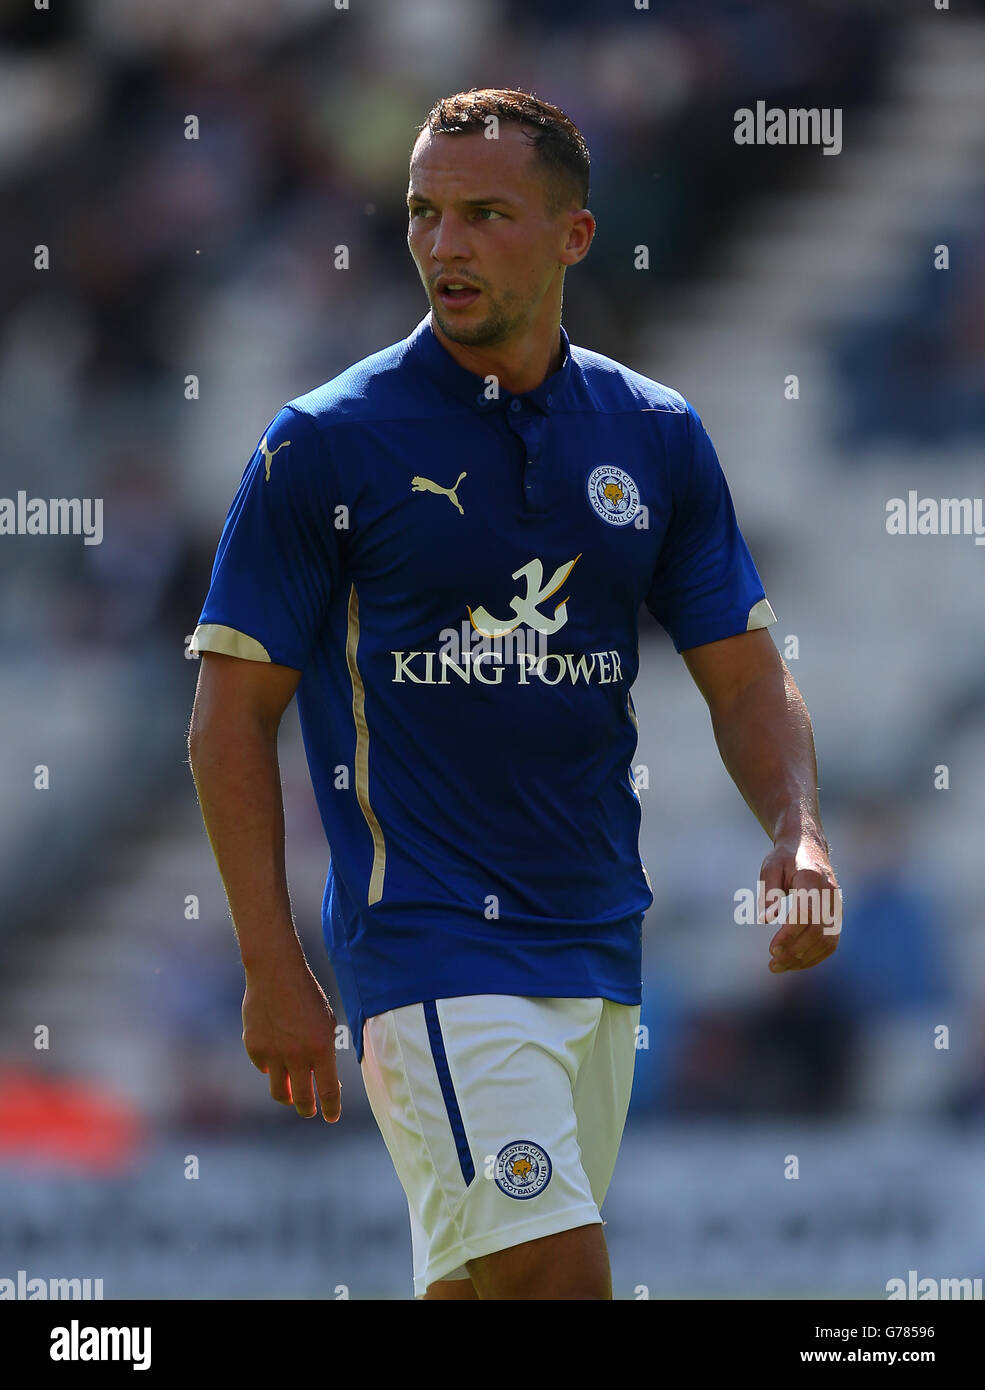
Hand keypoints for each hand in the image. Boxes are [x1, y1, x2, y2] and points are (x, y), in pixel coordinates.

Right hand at [242, 954, 341, 1120]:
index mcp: (321, 1047)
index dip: (331, 1108)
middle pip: (302, 1098)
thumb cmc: (307, 995)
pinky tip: (274, 1059)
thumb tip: (322, 1079)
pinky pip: (263, 1068)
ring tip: (291, 1095)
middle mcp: (297, 1054)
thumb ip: (324, 1051)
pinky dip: (270, 1068)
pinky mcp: (254, 1048)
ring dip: (287, 1096)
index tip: (331, 1117)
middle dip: (307, 1109)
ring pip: (279, 1091)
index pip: (328, 1090)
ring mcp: (273, 1053)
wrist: (275, 973)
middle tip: (310, 1110)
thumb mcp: (326, 1022)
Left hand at [759, 836, 841, 972]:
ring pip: (827, 941)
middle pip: (817, 931)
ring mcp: (836, 906)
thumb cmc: (785, 858)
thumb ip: (768, 891)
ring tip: (780, 967)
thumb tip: (766, 920)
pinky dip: (815, 957)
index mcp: (812, 879)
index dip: (790, 934)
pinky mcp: (837, 916)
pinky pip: (831, 942)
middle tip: (772, 965)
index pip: (805, 913)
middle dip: (795, 952)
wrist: (809, 847)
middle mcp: (829, 894)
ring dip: (804, 959)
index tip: (772, 949)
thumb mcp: (770, 866)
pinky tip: (795, 964)